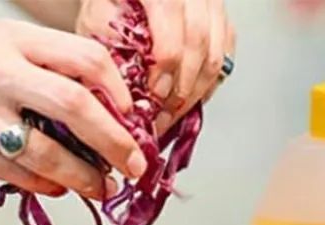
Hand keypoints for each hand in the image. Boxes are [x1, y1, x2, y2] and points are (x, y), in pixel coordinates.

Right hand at [0, 19, 146, 197]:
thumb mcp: (1, 49)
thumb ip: (50, 71)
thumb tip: (113, 114)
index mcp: (12, 39)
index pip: (87, 58)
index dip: (120, 93)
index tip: (133, 119)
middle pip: (76, 107)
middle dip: (116, 142)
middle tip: (136, 165)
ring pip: (48, 154)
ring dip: (86, 178)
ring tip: (104, 187)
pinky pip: (20, 176)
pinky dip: (50, 187)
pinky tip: (61, 187)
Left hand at [77, 0, 235, 135]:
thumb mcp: (99, 14)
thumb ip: (112, 48)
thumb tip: (127, 91)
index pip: (171, 43)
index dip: (165, 77)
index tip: (155, 97)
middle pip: (198, 52)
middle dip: (183, 91)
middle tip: (166, 113)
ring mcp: (211, 5)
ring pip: (216, 59)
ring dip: (197, 92)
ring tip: (177, 110)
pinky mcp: (222, 18)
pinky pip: (225, 59)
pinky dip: (210, 83)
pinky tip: (193, 95)